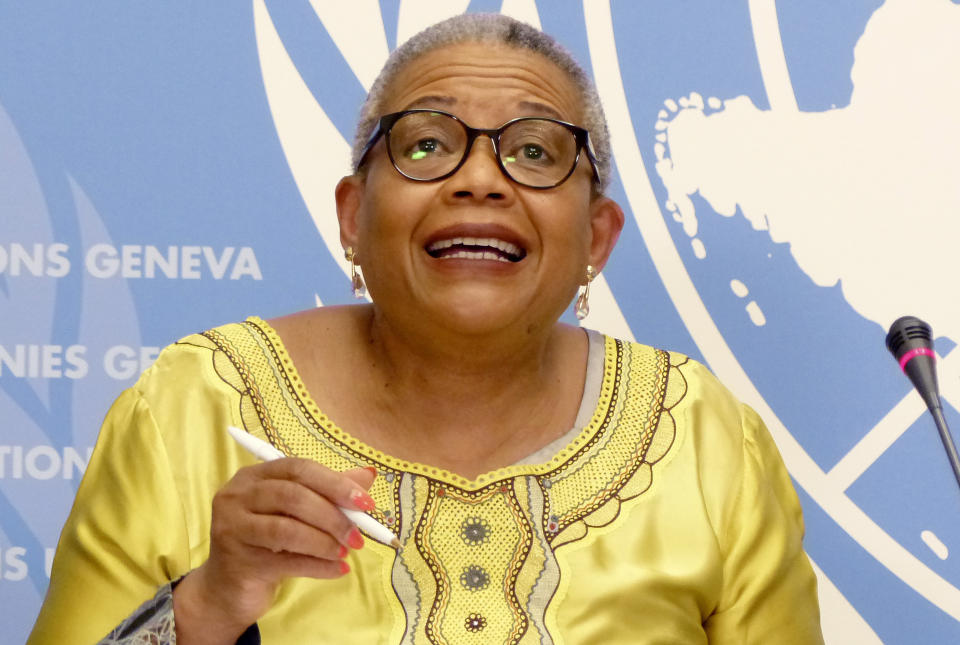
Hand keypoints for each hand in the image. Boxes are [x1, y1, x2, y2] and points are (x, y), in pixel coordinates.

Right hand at [172, 460, 376, 644]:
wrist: (229, 589)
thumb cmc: (267, 543)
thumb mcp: (297, 513)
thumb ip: (329, 492)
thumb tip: (368, 476)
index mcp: (254, 475)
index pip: (298, 469)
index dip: (335, 483)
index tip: (365, 503)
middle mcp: (237, 496)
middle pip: (292, 496)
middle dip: (332, 516)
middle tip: (358, 536)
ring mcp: (232, 528)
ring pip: (287, 530)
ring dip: (325, 542)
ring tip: (345, 552)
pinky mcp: (237, 562)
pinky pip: (286, 562)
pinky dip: (318, 566)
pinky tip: (338, 569)